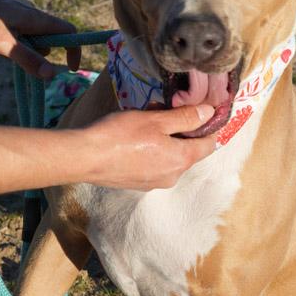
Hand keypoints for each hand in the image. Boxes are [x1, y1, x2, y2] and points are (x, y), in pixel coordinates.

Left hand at [0, 0, 80, 77]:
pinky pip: (22, 31)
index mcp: (35, 18)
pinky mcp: (8, 14)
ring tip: (3, 49)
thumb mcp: (4, 45)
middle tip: (19, 59)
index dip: (73, 50)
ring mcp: (19, 12)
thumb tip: (52, 75)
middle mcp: (31, 13)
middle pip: (52, 36)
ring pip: (35, 35)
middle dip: (43, 53)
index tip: (70, 69)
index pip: (68, 31)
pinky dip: (17, 42)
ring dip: (28, 49)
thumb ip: (28, 59)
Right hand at [84, 104, 216, 189]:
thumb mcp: (156, 120)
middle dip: (181, 130)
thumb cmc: (121, 135)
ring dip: (165, 140)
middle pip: (189, 151)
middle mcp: (172, 177)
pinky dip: (152, 151)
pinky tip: (135, 139)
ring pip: (170, 157)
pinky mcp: (138, 184)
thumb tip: (210, 113)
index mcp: (181, 160)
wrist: (85, 158)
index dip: (210, 127)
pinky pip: (154, 165)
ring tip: (145, 121)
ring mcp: (154, 183)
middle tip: (164, 110)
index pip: (209, 145)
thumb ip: (185, 118)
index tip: (203, 111)